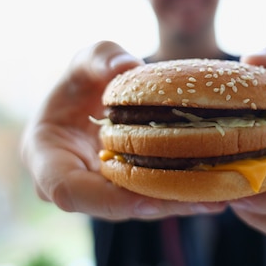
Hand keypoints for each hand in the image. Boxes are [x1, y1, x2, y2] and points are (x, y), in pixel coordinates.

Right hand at [20, 41, 225, 219]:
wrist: (91, 98)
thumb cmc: (82, 80)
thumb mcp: (86, 60)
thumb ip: (101, 58)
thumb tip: (127, 64)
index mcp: (46, 160)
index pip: (69, 192)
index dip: (107, 200)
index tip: (146, 201)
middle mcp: (72, 185)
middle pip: (114, 207)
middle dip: (160, 205)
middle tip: (205, 200)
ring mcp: (99, 193)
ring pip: (139, 207)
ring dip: (179, 205)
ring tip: (220, 198)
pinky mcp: (125, 192)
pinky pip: (152, 197)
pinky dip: (182, 195)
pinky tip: (218, 192)